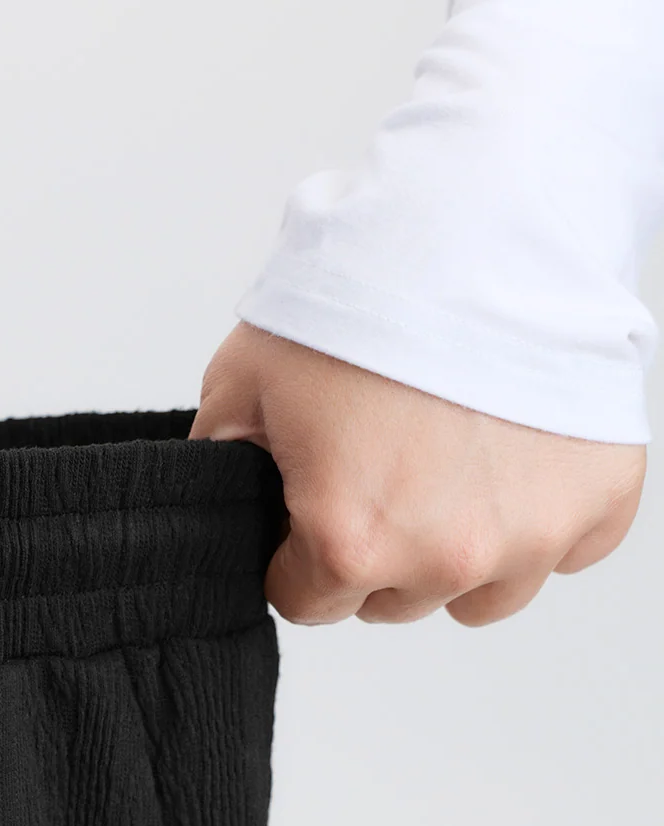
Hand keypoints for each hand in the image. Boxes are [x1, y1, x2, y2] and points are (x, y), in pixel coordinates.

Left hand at [188, 324, 645, 625]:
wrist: (484, 223)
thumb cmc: (369, 292)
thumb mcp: (245, 378)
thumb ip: (226, 460)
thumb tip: (229, 498)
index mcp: (351, 542)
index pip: (305, 602)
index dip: (296, 553)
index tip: (310, 506)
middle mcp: (445, 557)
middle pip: (392, 600)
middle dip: (377, 548)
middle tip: (381, 463)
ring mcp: (531, 535)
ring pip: (480, 595)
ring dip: (457, 550)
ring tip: (446, 466)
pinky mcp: (599, 501)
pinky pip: (564, 550)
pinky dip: (537, 515)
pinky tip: (510, 457)